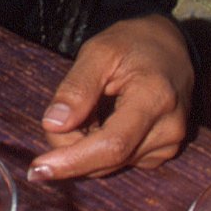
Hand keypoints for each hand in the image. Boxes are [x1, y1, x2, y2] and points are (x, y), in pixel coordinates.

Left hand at [28, 13, 193, 179]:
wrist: (170, 46)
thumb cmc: (133, 43)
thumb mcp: (99, 52)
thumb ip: (76, 87)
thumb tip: (54, 125)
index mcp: (154, 97)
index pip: (112, 144)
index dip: (74, 160)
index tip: (40, 167)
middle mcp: (168, 127)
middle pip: (106, 160)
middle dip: (73, 146)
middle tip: (64, 113)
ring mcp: (169, 142)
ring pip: (109, 165)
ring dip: (87, 145)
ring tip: (95, 106)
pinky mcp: (164, 152)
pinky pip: (120, 162)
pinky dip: (101, 147)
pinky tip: (108, 118)